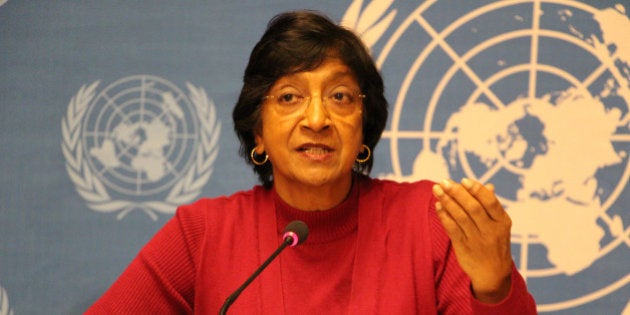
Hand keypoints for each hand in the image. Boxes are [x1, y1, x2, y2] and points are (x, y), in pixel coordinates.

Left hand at [432, 178, 512, 302]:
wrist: (493, 274)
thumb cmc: (495, 243)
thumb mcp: (499, 226)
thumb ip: (491, 206)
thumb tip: (487, 185)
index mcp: (502, 222)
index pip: (490, 202)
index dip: (476, 189)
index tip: (463, 180)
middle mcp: (491, 230)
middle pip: (473, 207)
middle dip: (457, 192)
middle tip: (443, 182)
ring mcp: (477, 240)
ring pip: (460, 217)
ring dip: (447, 201)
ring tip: (436, 189)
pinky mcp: (464, 247)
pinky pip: (452, 229)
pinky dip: (444, 216)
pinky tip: (438, 205)